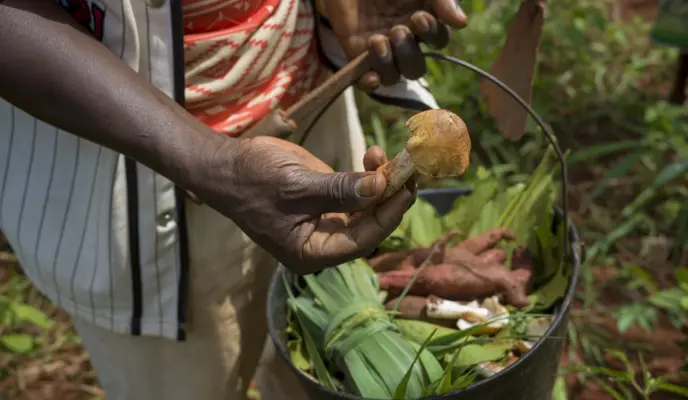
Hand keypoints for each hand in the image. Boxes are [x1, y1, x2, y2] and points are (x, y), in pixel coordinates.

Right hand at [192, 137, 415, 273]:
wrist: (226, 165)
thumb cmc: (253, 180)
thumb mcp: (296, 185)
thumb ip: (340, 189)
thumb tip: (381, 185)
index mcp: (313, 252)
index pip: (362, 240)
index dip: (388, 215)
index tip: (407, 189)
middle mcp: (324, 242)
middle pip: (370, 225)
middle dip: (390, 197)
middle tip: (408, 168)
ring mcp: (326, 220)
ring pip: (367, 207)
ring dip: (381, 182)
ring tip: (385, 155)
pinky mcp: (326, 200)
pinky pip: (356, 192)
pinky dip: (367, 175)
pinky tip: (372, 154)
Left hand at [321, 0, 468, 89]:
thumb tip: (461, 23)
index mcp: (422, 20)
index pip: (438, 41)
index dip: (433, 35)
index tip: (419, 18)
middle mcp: (404, 39)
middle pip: (416, 67)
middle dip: (409, 55)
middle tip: (397, 32)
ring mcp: (380, 49)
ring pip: (393, 76)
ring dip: (388, 65)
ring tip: (377, 41)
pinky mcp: (356, 54)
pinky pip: (366, 81)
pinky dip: (370, 84)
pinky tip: (370, 76)